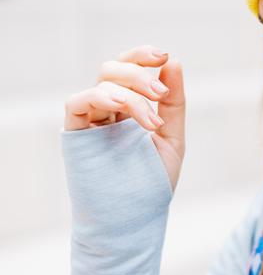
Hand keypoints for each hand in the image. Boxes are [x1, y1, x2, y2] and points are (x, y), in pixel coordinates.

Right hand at [64, 46, 184, 190]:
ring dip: (129, 91)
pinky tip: (120, 107)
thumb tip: (173, 63)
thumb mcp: (172, 137)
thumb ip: (173, 102)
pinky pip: (76, 103)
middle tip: (160, 95)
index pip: (129, 68)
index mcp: (128, 107)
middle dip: (139, 74)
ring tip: (151, 118)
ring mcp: (91, 121)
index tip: (163, 56)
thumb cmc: (151, 182)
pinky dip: (98, 96)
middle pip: (113, 69)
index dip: (142, 56)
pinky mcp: (76, 135)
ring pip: (101, 83)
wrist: (134, 219)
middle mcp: (108, 110)